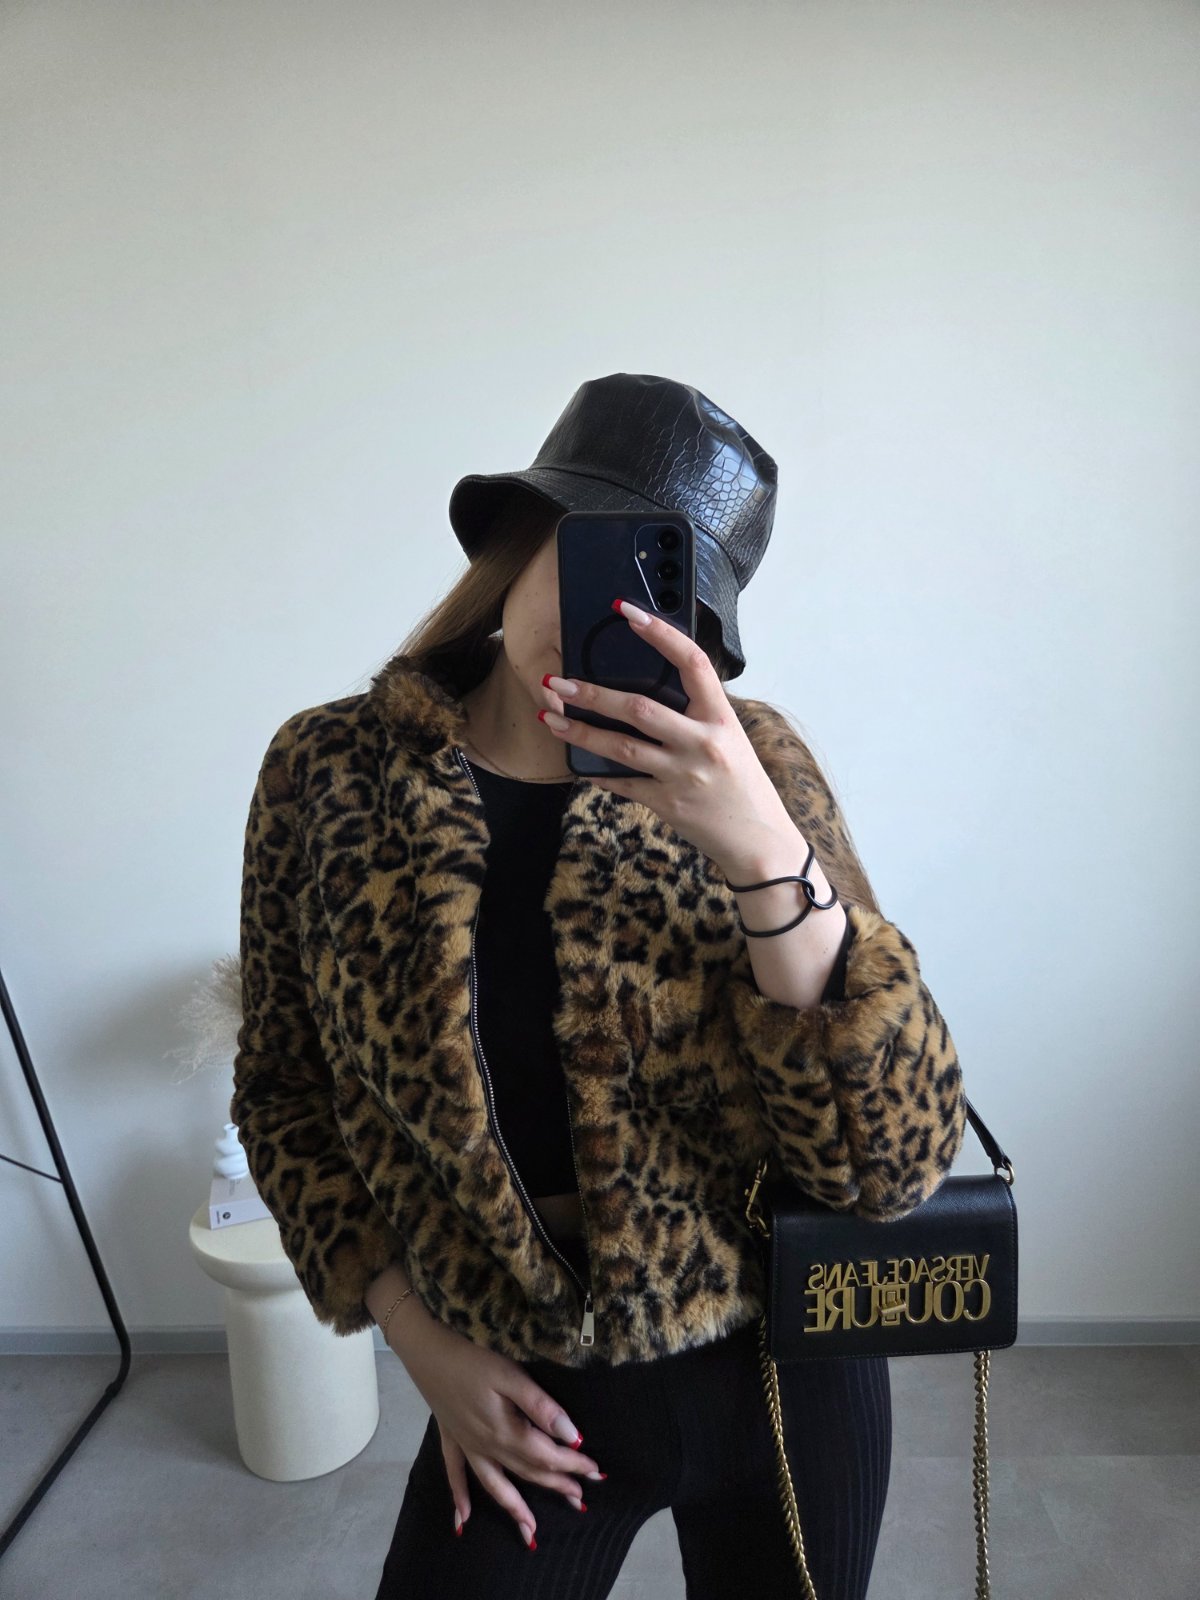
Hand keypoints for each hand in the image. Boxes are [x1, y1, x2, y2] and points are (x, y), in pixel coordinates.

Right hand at [387, 1311, 604, 1549]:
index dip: (573, 1465)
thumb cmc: (473, 1361)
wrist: (428, 1354)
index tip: (596, 1473)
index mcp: (507, 1432)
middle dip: (555, 1486)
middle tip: (580, 1501)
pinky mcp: (451, 1439)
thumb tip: (571, 1436)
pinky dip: (460, 1499)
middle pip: (527, 1473)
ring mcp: (468, 1446)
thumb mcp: (511, 1376)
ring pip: (495, 1485)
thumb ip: (541, 1407)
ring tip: (531, 1532)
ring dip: (515, 1507)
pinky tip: (463, 1521)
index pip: (547, 1456)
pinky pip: (456, 1476)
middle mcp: (488, 1447)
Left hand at [540, 597, 800, 877]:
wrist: (759, 841)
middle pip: (640, 708)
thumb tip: (656, 689)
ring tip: (551, 719)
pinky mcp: (667, 804)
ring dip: (581, 732)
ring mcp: (683, 775)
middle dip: (593, 694)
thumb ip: (698, 715)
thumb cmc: (744, 786)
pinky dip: (597, 772)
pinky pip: (622, 784)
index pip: (692, 662)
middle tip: (558, 682)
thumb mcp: (731, 739)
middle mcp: (702, 743)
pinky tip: (576, 763)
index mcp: (721, 718)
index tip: (628, 612)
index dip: (660, 633)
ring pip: (621, 747)